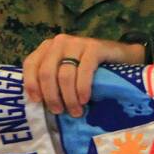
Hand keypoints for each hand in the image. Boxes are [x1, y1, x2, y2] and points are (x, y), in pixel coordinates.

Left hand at [23, 33, 144, 117]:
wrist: (122, 57)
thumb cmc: (90, 70)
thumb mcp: (67, 72)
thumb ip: (52, 80)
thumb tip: (39, 103)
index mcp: (48, 48)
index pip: (30, 64)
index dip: (31, 85)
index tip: (37, 102)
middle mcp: (60, 42)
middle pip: (47, 73)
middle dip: (51, 96)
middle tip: (59, 111)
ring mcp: (77, 43)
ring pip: (64, 75)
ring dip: (68, 98)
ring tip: (75, 111)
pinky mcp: (94, 47)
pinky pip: (84, 71)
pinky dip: (82, 89)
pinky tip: (84, 99)